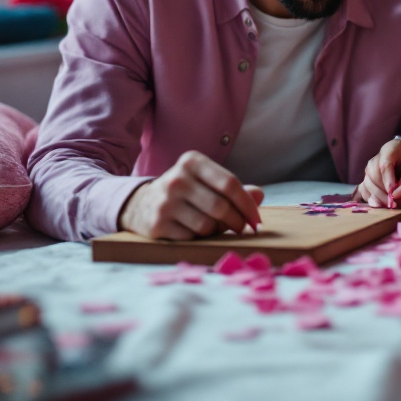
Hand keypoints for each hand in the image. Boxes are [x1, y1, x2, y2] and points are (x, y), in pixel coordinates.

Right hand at [118, 151, 264, 239]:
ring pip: (207, 225)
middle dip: (237, 222)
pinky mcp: (157, 224)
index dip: (247, 204)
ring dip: (218, 231)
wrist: (141, 204)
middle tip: (242, 228)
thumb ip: (233, 188)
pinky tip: (195, 231)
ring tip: (216, 227)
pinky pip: (192, 238)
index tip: (256, 219)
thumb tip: (259, 196)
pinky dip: (200, 238)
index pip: (229, 183)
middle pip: (221, 207)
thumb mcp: (206, 181)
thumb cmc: (185, 192)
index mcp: (192, 162)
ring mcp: (165, 202)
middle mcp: (176, 179)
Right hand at [354, 139, 400, 207]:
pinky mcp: (367, 180)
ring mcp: (369, 169)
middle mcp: (376, 158)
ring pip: (367, 184)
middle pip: (373, 176)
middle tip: (394, 204)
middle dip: (383, 192)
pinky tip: (380, 206)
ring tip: (389, 206)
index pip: (384, 164)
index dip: (387, 180)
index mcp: (390, 148)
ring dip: (377, 197)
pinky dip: (371, 199)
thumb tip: (396, 198)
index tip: (392, 193)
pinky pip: (364, 190)